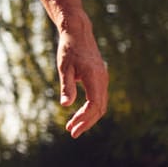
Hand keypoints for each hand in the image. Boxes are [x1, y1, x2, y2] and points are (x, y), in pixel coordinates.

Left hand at [57, 22, 108, 137]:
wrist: (78, 33)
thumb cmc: (68, 49)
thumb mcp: (64, 68)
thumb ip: (67, 87)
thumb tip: (66, 105)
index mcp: (95, 78)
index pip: (94, 105)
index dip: (84, 120)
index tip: (72, 129)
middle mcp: (102, 80)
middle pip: (99, 108)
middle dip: (86, 122)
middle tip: (72, 133)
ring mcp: (103, 79)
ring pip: (100, 104)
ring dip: (88, 117)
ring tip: (73, 126)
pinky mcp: (100, 78)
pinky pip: (98, 98)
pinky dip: (90, 108)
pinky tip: (79, 114)